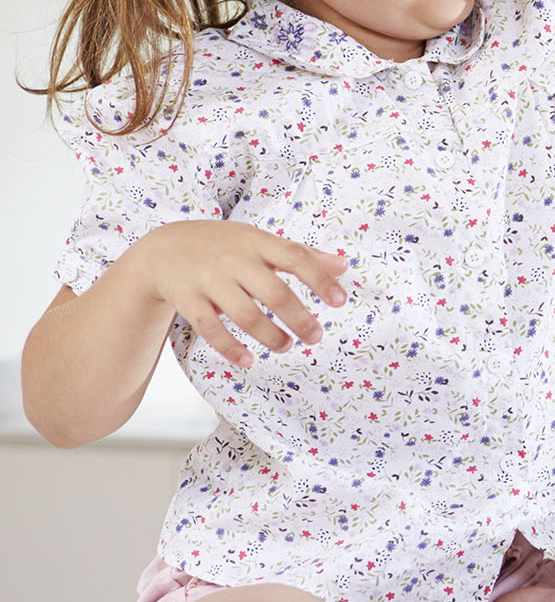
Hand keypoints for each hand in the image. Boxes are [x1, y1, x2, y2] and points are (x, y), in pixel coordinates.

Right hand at [127, 220, 348, 368]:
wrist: (163, 249)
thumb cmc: (224, 246)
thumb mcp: (260, 241)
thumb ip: (301, 254)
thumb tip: (344, 265)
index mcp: (257, 242)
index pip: (295, 258)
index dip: (320, 280)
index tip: (340, 302)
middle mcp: (233, 260)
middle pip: (274, 293)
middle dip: (299, 318)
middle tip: (315, 336)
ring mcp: (209, 280)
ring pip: (245, 315)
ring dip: (270, 336)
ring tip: (286, 347)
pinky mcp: (187, 300)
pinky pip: (210, 329)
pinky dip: (231, 348)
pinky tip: (248, 360)